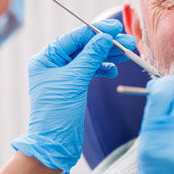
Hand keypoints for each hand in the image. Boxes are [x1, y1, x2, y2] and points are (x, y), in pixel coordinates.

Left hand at [11, 19, 135, 173]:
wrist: (55, 144)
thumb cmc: (57, 113)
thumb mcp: (75, 80)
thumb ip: (91, 56)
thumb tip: (105, 37)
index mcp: (46, 58)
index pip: (74, 38)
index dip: (96, 31)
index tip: (115, 28)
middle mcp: (53, 64)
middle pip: (83, 46)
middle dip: (106, 44)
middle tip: (128, 42)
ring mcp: (63, 75)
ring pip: (89, 58)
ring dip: (108, 55)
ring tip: (127, 54)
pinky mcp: (73, 86)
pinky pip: (90, 71)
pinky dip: (103, 69)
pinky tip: (113, 70)